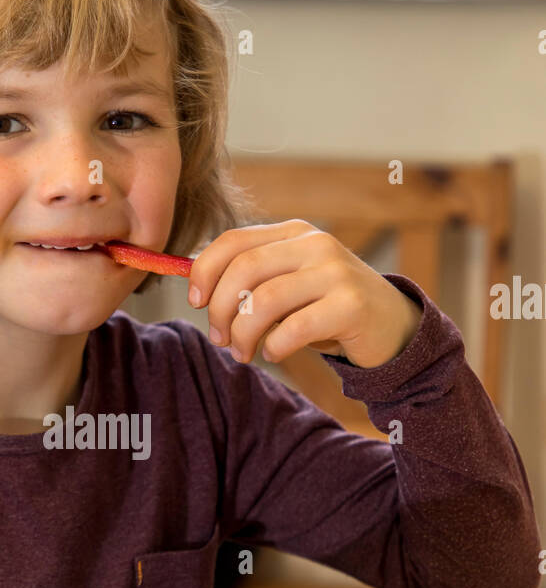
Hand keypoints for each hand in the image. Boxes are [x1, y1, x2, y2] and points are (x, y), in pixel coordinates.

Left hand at [187, 220, 422, 368]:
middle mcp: (315, 244)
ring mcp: (336, 272)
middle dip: (221, 309)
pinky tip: (274, 354)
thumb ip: (252, 280)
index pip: (234, 241)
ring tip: (243, 353)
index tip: (195, 302)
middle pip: (244, 269)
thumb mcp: (290, 284)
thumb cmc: (327, 309)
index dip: (204, 271)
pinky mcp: (351, 305)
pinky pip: (294, 328)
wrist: (391, 327)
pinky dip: (274, 347)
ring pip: (264, 301)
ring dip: (243, 334)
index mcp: (294, 233)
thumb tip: (197, 290)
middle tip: (220, 338)